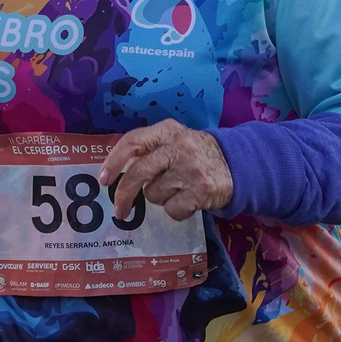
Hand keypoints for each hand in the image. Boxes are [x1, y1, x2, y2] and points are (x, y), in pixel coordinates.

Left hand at [96, 120, 232, 221]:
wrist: (237, 164)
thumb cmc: (195, 154)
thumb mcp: (174, 140)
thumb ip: (149, 149)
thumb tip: (114, 170)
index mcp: (168, 130)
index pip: (133, 142)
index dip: (114, 162)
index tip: (103, 179)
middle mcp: (179, 146)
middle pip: (139, 172)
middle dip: (124, 194)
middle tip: (119, 210)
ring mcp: (192, 169)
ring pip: (154, 194)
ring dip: (160, 198)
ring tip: (177, 189)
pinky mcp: (202, 190)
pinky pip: (172, 210)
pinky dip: (176, 210)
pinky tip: (188, 200)